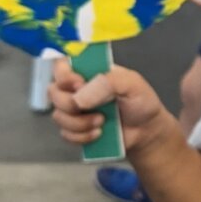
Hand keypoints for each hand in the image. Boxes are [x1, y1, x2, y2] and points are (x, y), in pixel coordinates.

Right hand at [49, 58, 165, 152]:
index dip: (63, 75)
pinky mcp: (76, 131)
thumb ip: (108, 81)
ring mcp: (76, 111)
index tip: (79, 84)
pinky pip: (66, 134)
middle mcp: (78, 90)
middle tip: (90, 107)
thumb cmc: (141, 102)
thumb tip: (81, 95)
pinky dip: (82, 136)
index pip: (62, 65)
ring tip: (102, 122)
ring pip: (58, 116)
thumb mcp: (131, 83)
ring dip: (80, 122)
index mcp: (89, 72)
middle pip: (53, 92)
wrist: (147, 131)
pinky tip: (99, 133)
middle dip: (70, 103)